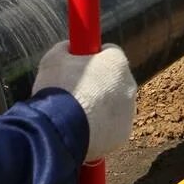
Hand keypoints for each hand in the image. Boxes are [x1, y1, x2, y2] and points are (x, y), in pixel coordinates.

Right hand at [32, 41, 136, 161]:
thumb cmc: (58, 89)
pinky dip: (99, 129)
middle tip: (76, 91)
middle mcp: (129, 85)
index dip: (93, 57)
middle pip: (114, 80)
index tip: (79, 63)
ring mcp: (128, 112)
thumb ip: (66, 49)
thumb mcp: (54, 58)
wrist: (60, 129)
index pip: (109, 52)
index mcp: (117, 62)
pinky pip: (111, 128)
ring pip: (115, 106)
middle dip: (99, 84)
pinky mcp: (123, 135)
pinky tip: (80, 129)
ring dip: (99, 108)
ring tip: (74, 114)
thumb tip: (68, 48)